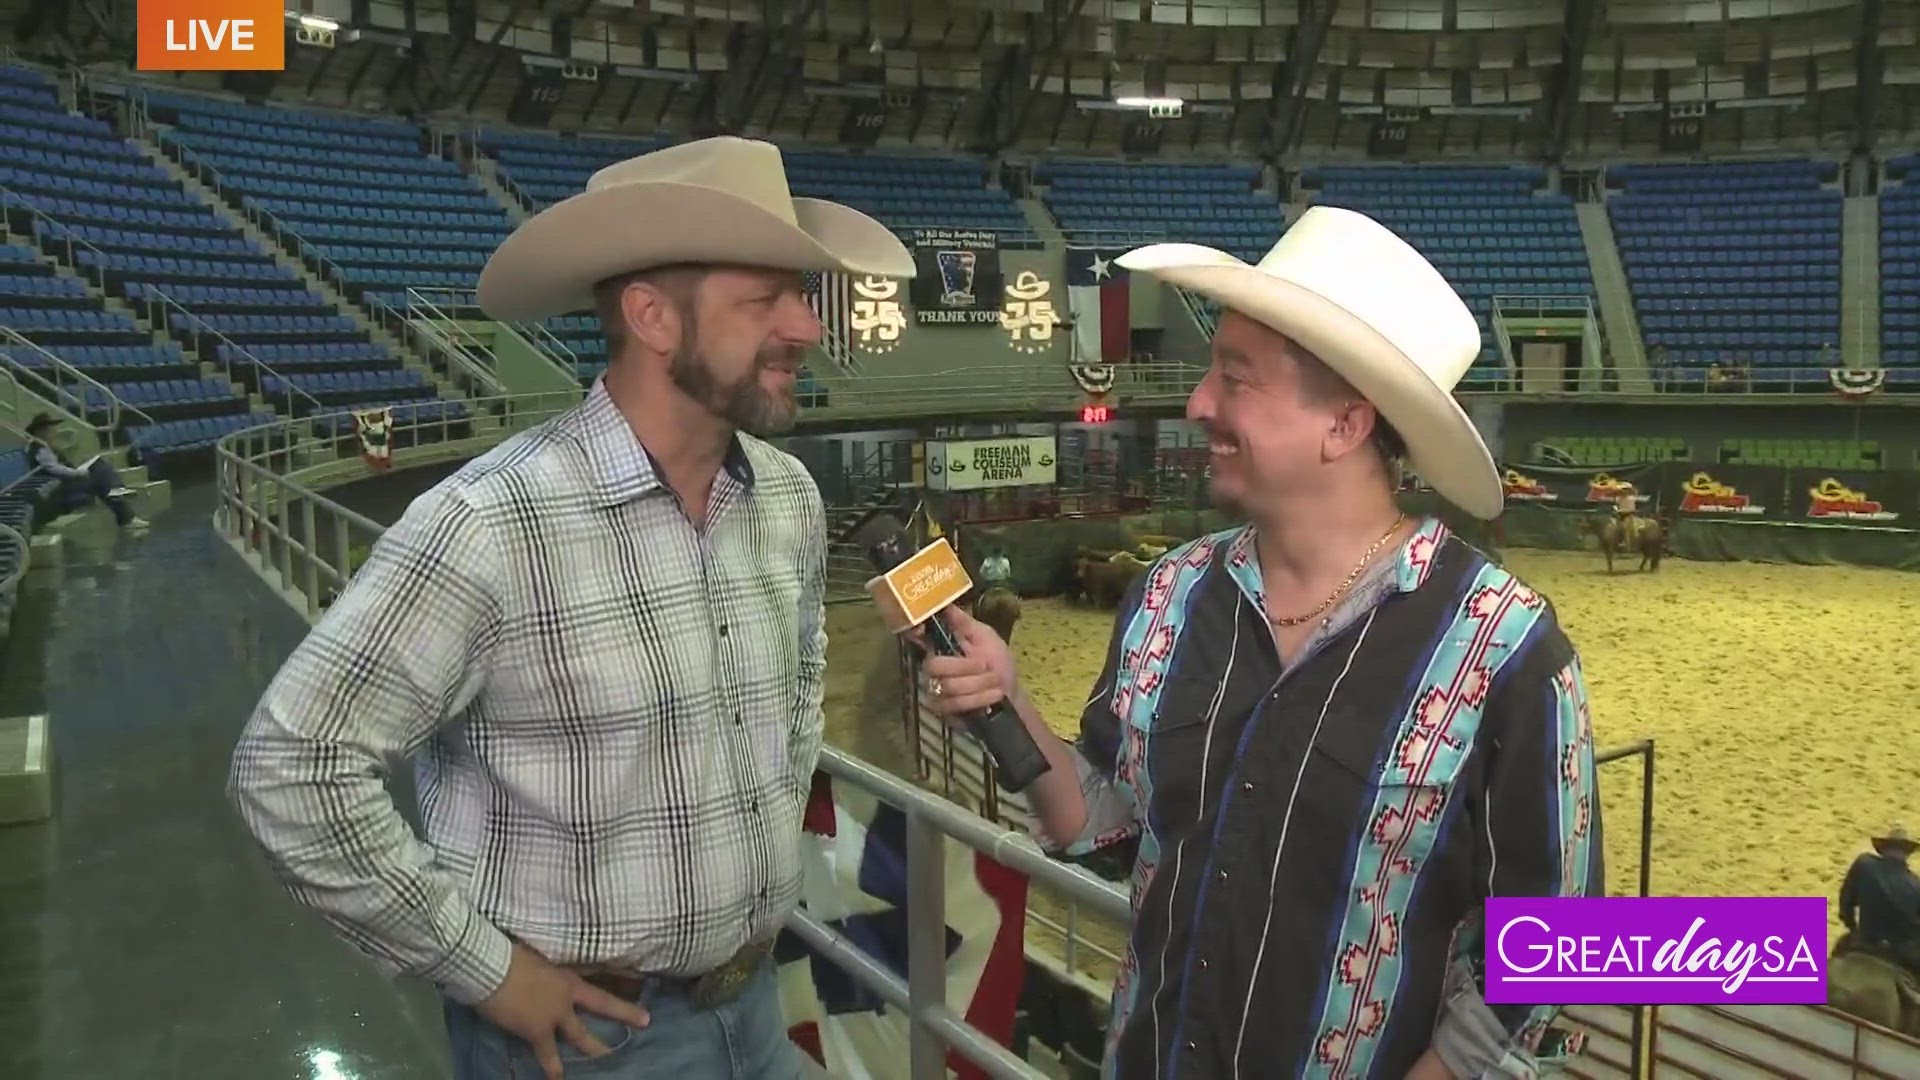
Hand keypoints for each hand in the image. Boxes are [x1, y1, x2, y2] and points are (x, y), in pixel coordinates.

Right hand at [475, 943, 651, 1079]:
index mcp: (567, 971)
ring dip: (594, 1048)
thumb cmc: (507, 954)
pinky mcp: (538, 1030)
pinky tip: (558, 1079)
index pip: (599, 973)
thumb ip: (546, 967)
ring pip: (580, 1035)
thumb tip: (543, 968)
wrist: (490, 965)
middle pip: (603, 1004)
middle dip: (624, 1013)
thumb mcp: (535, 956)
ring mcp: (555, 1013)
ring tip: (608, 1058)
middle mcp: (567, 993)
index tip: (639, 978)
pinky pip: (547, 1054)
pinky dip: (553, 1068)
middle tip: (646, 1021)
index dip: (621, 975)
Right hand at [913, 605, 1017, 725]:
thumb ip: (964, 623)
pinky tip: (994, 695)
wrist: (1011, 698)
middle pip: (934, 666)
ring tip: (996, 682)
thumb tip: (945, 602)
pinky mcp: (945, 713)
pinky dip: (980, 698)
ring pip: (949, 687)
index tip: (919, 630)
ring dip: (979, 683)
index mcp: (942, 647)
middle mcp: (934, 670)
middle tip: (986, 666)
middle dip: (965, 666)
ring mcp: (937, 692)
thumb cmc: (998, 665)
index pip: (919, 638)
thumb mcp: (986, 638)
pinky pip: (955, 704)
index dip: (914, 633)